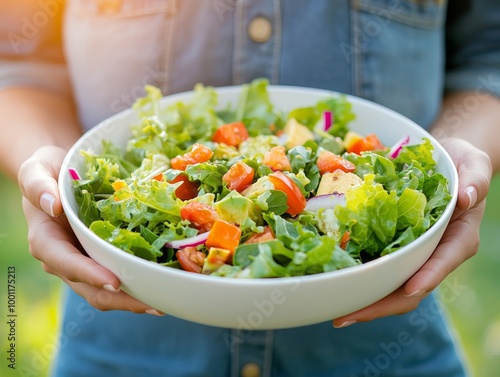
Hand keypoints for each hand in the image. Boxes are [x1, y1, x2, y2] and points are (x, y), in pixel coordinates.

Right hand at [18, 146, 163, 315]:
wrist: (61, 172)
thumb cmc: (48, 170)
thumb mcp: (37, 169)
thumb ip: (37, 185)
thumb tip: (52, 204)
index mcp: (46, 240)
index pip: (66, 262)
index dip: (89, 274)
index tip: (114, 282)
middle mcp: (63, 259)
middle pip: (90, 288)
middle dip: (120, 299)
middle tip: (153, 304)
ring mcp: (83, 262)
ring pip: (106, 291)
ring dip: (133, 300)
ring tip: (162, 303)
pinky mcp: (100, 259)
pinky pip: (118, 278)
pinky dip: (137, 285)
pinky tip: (160, 285)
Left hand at [333, 138, 491, 327]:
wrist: (444, 162)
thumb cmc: (459, 163)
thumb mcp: (473, 164)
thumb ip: (476, 179)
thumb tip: (468, 197)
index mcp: (458, 237)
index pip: (444, 261)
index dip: (428, 277)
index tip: (409, 289)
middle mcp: (434, 252)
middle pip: (411, 288)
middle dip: (382, 304)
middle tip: (347, 316)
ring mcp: (413, 253)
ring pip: (392, 285)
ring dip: (366, 301)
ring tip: (337, 312)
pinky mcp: (395, 247)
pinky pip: (379, 267)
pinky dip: (361, 278)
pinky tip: (337, 284)